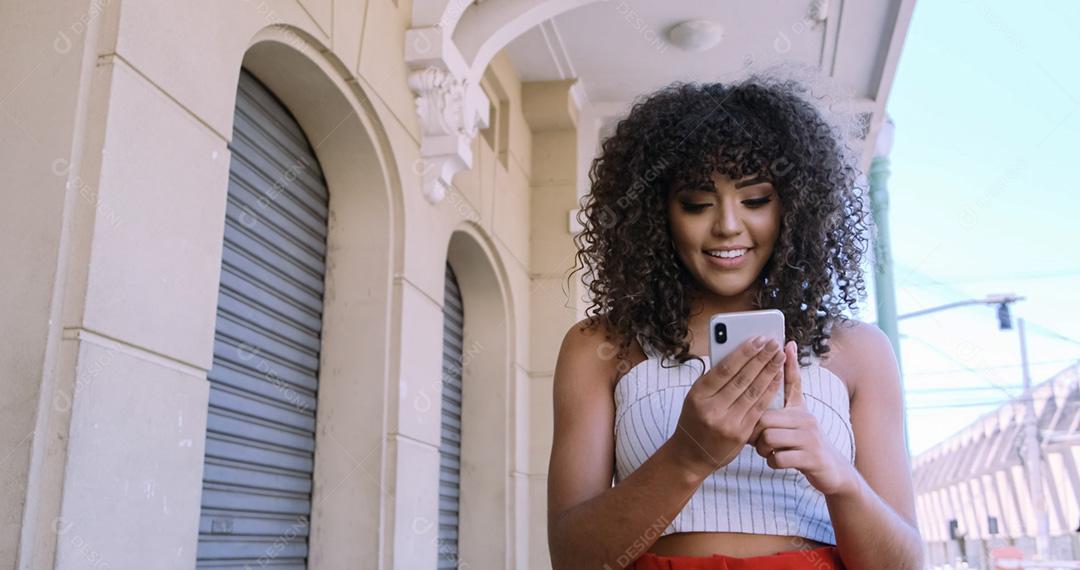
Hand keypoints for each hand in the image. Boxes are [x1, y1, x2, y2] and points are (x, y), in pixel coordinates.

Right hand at [667, 336, 785, 480]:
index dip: (744, 353)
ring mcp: (727, 422)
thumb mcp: (695, 398)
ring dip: (769, 372)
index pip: (725, 369)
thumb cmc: (694, 420)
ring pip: (753, 392)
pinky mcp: (741, 433)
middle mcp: (712, 409)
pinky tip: (778, 378)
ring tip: (779, 356)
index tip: (758, 340)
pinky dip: (770, 390)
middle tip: (774, 343)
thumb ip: (713, 380)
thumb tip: (739, 355)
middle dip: (761, 359)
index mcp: (698, 395)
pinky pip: (759, 407)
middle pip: (742, 378)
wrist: (691, 455)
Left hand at [751, 341, 855, 496]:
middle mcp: (807, 419)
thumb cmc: (805, 440)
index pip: (787, 386)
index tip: (783, 348)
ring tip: (768, 451)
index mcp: (800, 407)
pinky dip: (773, 462)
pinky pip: (779, 458)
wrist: (832, 470)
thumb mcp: (798, 413)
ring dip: (763, 449)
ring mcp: (810, 438)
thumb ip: (788, 387)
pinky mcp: (812, 458)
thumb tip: (786, 350)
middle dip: (755, 432)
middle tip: (756, 440)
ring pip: (769, 439)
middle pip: (765, 418)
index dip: (783, 371)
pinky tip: (778, 461)